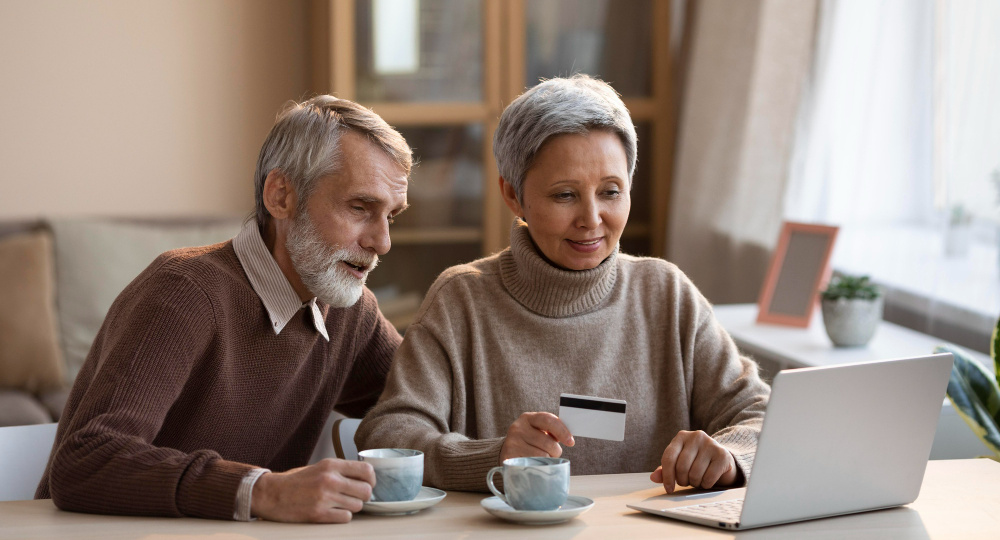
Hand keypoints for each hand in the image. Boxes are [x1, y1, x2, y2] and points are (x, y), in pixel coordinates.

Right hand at [251, 458, 375, 522]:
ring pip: (357, 506)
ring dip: (352, 507)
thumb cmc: (296, 481)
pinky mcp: (318, 514)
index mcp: (331, 465)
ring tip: (340, 504)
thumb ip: (340, 470)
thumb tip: (365, 477)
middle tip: (354, 497)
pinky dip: (342, 516)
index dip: (371, 479)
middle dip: (363, 496)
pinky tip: (333, 512)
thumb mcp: (319, 467)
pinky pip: (345, 517)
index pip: (366, 470)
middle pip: (366, 490)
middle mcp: (330, 479)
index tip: (367, 483)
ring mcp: (324, 497)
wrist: (271, 494)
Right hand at [499, 412, 574, 461]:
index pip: (548, 420)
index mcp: (527, 418)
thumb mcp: (538, 430)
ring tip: (542, 458)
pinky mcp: (510, 457)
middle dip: (555, 451)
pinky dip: (538, 467)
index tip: (571, 442)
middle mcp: (518, 428)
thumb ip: (552, 430)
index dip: (562, 431)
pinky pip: (533, 465)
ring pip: (542, 456)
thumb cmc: (529, 440)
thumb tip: (568, 438)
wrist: (507, 450)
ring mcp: (512, 443)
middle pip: (548, 442)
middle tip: (553, 453)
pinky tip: (534, 464)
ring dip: (547, 460)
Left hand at [650, 430, 737, 493]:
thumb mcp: (678, 464)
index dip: (667, 476)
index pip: (668, 458)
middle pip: (681, 467)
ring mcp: (710, 444)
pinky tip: (707, 480)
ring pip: (695, 473)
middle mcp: (696, 437)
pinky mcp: (722, 454)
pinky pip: (708, 477)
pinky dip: (706, 484)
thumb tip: (653, 477)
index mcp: (681, 436)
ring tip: (697, 479)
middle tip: (687, 482)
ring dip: (695, 483)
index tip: (669, 489)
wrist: (721, 461)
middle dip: (683, 480)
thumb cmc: (696, 462)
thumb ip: (665, 470)